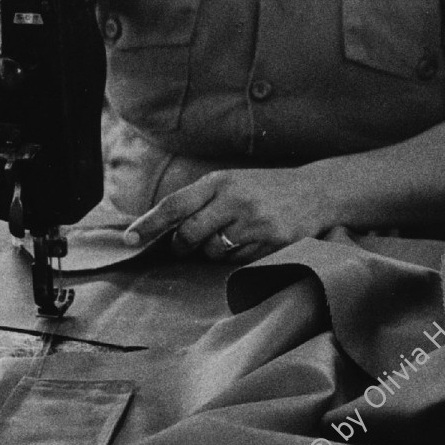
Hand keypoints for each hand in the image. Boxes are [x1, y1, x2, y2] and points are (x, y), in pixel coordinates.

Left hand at [122, 167, 334, 260]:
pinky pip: (237, 262)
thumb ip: (200, 200)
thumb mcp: (232, 182)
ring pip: (212, 253)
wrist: (316, 191)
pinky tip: (249, 243)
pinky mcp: (271, 243)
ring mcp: (255, 223)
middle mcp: (236, 200)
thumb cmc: (265, 188)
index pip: (175, 205)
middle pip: (189, 235)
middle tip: (183, 247)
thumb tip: (164, 228)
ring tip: (228, 238)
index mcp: (221, 182)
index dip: (148, 223)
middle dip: (181, 246)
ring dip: (211, 253)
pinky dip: (235, 258)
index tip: (128, 239)